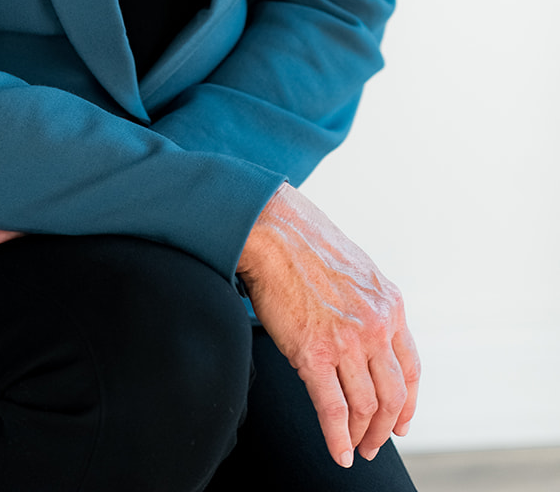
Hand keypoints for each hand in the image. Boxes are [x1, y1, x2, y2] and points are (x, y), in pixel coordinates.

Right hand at [237, 183, 419, 467]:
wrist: (273, 231)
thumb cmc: (305, 244)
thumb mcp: (357, 271)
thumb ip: (369, 305)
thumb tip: (368, 333)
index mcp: (390, 305)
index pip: (411, 369)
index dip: (409, 403)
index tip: (401, 422)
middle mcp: (375, 326)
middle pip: (393, 394)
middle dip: (385, 427)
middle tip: (375, 444)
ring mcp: (346, 341)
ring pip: (366, 406)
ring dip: (363, 436)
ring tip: (355, 448)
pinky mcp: (313, 353)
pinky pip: (333, 409)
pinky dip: (338, 438)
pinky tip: (339, 453)